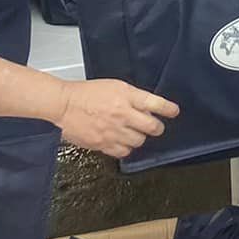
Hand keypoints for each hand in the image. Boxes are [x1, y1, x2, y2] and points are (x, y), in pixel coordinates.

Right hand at [57, 78, 179, 158]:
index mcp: (126, 96)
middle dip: (157, 127)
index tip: (174, 112)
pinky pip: (124, 152)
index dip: (168, 109)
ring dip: (140, 137)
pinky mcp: (102, 144)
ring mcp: (113, 131)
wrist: (64, 105)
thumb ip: (133, 97)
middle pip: (152, 127)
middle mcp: (122, 114)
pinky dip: (126, 148)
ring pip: (139, 141)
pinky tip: (122, 141)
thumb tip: (148, 109)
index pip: (156, 103)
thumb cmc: (87, 93)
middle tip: (154, 127)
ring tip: (133, 132)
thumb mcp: (115, 86)